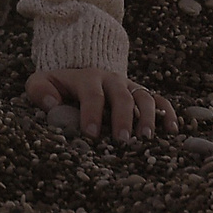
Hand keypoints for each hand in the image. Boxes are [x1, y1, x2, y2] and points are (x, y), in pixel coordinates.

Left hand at [25, 67, 175, 139]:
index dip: (92, 112)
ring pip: (144, 97)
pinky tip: (172, 130)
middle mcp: (112, 80)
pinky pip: (160, 100)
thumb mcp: (41, 83)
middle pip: (122, 96)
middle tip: (122, 140)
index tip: (91, 133)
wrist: (78, 71)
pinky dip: (169, 113)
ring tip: (146, 139)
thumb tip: (52, 104)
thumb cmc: (58, 86)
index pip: (92, 94)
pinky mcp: (142, 94)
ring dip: (148, 118)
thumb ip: (40, 90)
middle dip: (123, 118)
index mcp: (87, 78)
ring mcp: (129, 87)